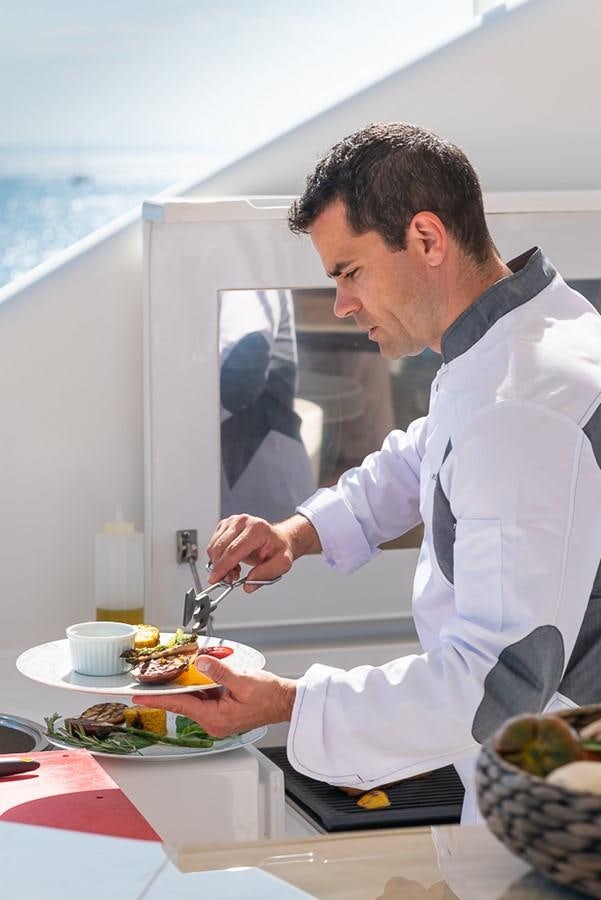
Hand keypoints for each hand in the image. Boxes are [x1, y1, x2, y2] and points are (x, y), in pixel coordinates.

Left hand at [132, 655, 296, 737]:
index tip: (139, 696)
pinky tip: (193, 676)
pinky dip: (196, 688)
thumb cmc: (269, 695)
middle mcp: (214, 722)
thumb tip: (201, 663)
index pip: (180, 704)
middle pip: (183, 703)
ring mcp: (217, 718)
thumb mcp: (244, 680)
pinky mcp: (221, 712)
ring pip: (193, 700)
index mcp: (216, 718)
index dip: (158, 698)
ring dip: (183, 688)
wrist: (284, 702)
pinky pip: (203, 699)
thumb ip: (220, 672)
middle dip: (166, 692)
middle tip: (145, 683)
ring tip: (167, 676)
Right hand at [206, 514, 295, 589]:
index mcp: (257, 529)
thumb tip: (249, 584)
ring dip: (219, 564)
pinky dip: (218, 558)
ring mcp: (233, 521)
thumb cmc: (278, 549)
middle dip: (220, 568)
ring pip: (214, 547)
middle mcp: (243, 522)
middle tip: (229, 579)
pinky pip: (213, 545)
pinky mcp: (225, 525)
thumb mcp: (282, 563)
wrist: (277, 539)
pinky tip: (232, 562)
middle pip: (220, 548)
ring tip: (234, 570)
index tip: (215, 579)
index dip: (222, 567)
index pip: (233, 550)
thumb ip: (266, 574)